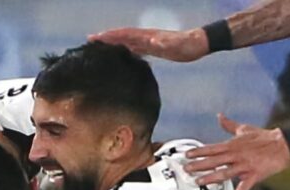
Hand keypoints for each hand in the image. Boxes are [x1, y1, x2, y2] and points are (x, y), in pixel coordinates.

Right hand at [87, 27, 208, 61]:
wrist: (199, 43)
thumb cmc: (186, 46)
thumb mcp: (175, 46)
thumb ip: (163, 44)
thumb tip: (152, 42)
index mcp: (147, 36)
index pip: (124, 34)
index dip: (109, 36)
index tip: (95, 38)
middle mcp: (146, 37)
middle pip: (122, 36)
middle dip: (106, 38)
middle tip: (91, 40)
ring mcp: (149, 42)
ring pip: (127, 41)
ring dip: (114, 43)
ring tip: (101, 46)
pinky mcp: (154, 48)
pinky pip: (135, 48)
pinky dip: (126, 49)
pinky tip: (122, 55)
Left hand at [184, 114, 289, 189]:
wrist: (284, 144)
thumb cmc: (263, 137)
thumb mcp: (244, 129)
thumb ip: (229, 125)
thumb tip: (219, 116)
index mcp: (232, 145)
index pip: (212, 148)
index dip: (198, 152)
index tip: (186, 155)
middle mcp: (236, 155)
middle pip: (214, 161)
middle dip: (199, 165)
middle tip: (186, 170)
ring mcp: (244, 166)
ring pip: (225, 173)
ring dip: (211, 178)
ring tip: (198, 182)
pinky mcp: (254, 175)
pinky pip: (244, 187)